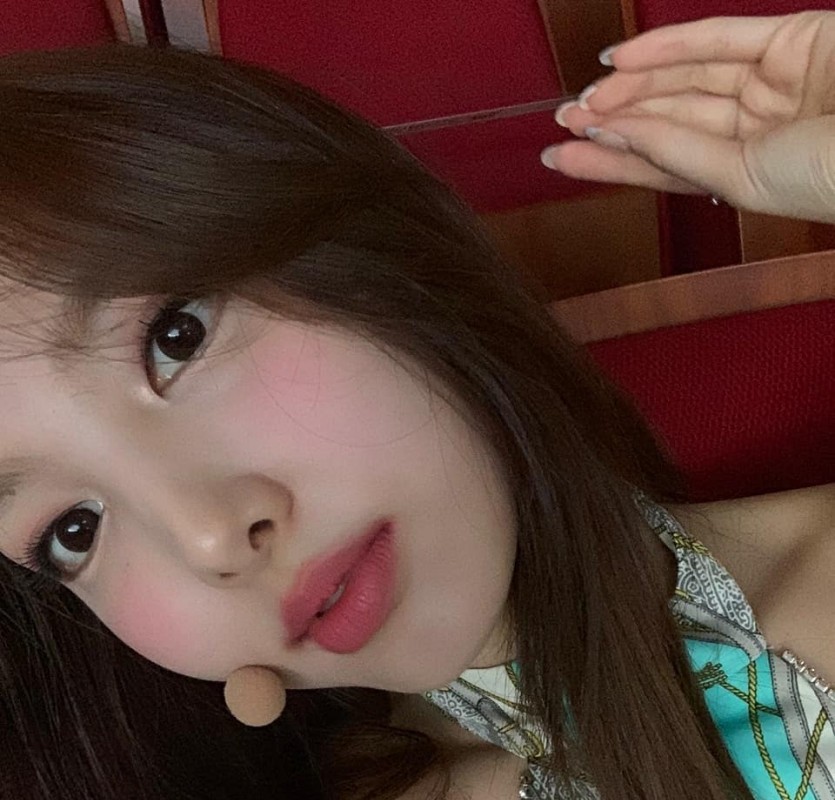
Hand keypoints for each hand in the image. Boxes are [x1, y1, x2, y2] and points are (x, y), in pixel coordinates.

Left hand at [542, 12, 834, 223]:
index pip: (664, 165)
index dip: (611, 161)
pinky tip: (619, 62)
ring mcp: (772, 83)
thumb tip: (618, 136)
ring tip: (579, 101)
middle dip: (611, 123)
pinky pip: (717, 38)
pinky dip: (666, 46)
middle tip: (560, 124)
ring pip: (684, 79)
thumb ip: (681, 154)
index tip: (561, 159)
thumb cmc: (833, 175)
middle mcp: (754, 129)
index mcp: (746, 174)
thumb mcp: (744, 176)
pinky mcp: (792, 39)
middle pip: (666, 122)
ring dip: (629, 88)